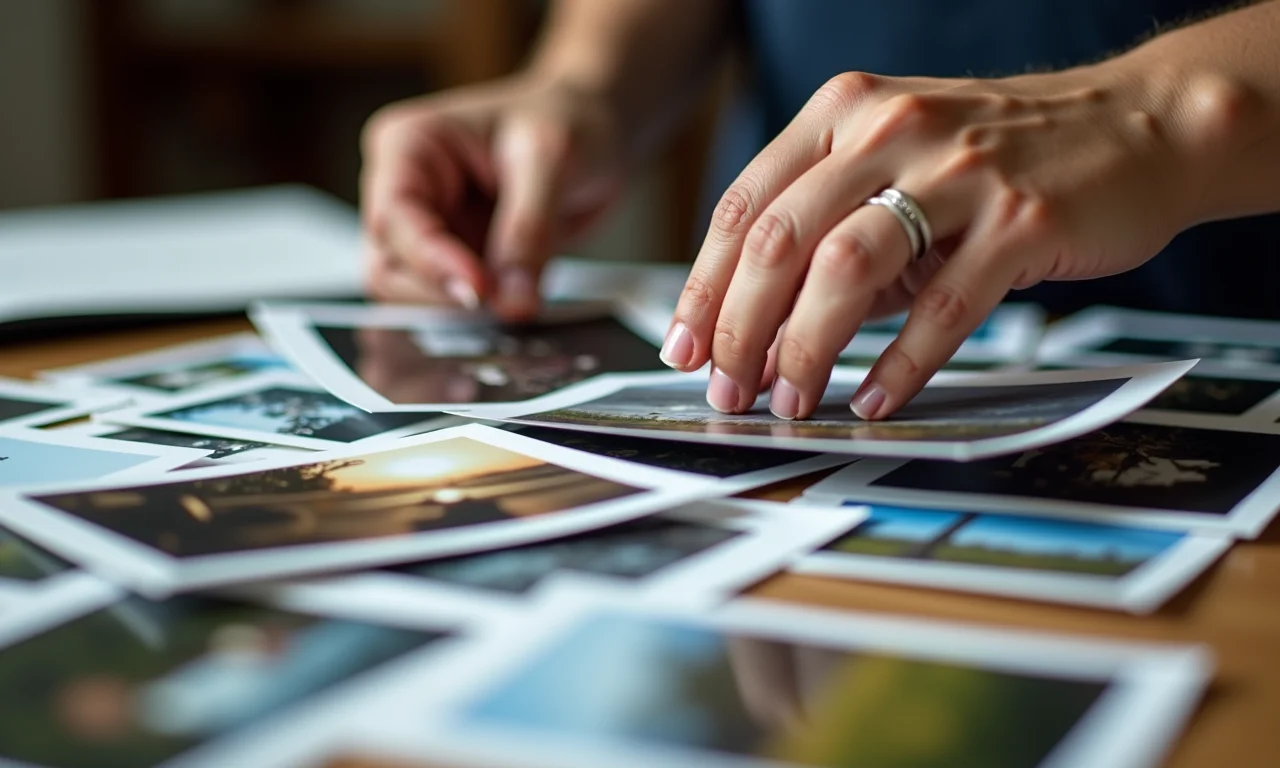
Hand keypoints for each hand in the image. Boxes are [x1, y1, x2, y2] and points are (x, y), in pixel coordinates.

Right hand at [361, 74, 624, 319]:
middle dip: (441, 295)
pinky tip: (516, 308)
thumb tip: (512, 302)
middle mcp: (406, 191)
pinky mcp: (459, 261)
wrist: (599, 128)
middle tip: (504, 305)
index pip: (394, 218)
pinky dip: (482, 317)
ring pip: (414, 295)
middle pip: (389, 267)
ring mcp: (430, 231)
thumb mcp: (552, 161)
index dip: (431, 261)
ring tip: (516, 304)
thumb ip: (528, 232)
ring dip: (460, 313)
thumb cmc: (567, 117)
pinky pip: (454, 305)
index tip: (479, 290)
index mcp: (408, 147)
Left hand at [662, 63, 1196, 419]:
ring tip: (789, 401)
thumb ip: (830, 235)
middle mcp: (890, 130)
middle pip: (780, 240)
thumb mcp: (897, 171)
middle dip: (739, 329)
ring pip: (847, 268)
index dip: (703, 286)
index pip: (745, 207)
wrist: (1135, 128)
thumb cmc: (999, 159)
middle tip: (727, 392)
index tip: (684, 348)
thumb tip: (757, 331)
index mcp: (844, 112)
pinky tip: (874, 400)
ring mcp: (958, 170)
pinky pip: (943, 307)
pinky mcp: (1021, 218)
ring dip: (805, 348)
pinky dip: (900, 364)